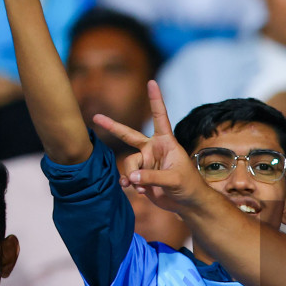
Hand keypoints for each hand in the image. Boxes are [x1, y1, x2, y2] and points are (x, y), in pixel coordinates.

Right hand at [94, 81, 215, 214]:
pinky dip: (130, 184)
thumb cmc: (188, 186)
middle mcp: (153, 149)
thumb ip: (152, 177)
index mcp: (165, 142)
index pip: (160, 117)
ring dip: (130, 176)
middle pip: (129, 135)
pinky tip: (136, 190)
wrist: (187, 203)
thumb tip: (131, 177)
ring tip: (138, 187)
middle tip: (96, 117)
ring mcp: (146, 162)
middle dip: (112, 127)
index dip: (155, 100)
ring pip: (129, 164)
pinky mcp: (141, 176)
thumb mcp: (174, 180)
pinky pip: (128, 176)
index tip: (152, 82)